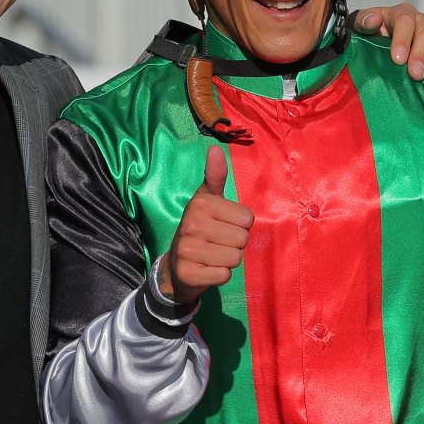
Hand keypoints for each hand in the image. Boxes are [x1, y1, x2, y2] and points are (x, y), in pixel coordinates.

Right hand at [160, 147, 253, 304]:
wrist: (176, 267)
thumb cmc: (199, 228)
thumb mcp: (207, 200)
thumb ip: (215, 176)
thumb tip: (215, 148)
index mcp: (200, 204)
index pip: (247, 219)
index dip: (240, 225)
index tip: (223, 226)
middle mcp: (191, 225)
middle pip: (243, 239)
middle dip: (235, 244)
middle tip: (217, 243)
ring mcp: (187, 251)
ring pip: (235, 258)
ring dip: (228, 260)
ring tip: (212, 256)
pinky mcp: (188, 274)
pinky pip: (224, 275)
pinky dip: (220, 275)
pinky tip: (207, 269)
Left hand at [350, 3, 423, 80]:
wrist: (368, 52)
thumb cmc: (361, 39)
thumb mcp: (354, 29)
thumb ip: (362, 22)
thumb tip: (375, 21)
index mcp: (400, 15)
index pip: (405, 20)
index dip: (403, 38)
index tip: (398, 59)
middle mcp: (422, 24)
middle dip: (423, 53)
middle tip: (415, 74)